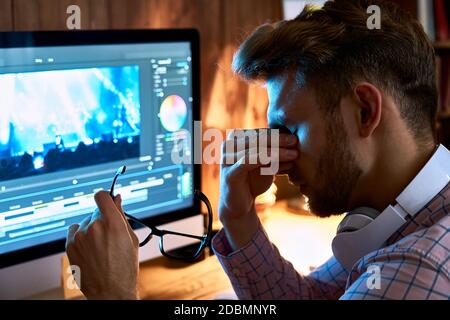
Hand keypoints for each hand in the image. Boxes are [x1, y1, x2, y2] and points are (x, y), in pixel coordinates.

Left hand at [65, 191, 139, 299]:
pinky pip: (75, 231)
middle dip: (103, 218)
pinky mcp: (70, 246)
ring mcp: (80, 236)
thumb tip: (117, 199)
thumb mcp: (130, 238)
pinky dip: (81, 235)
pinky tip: (90, 248)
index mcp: (112, 223)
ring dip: (92, 228)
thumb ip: (122, 215)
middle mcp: (94, 226)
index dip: (106, 196)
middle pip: (96, 211)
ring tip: (100, 247)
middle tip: (110, 235)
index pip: (102, 196)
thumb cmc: (125, 267)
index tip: (108, 201)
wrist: (110, 290)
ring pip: (86, 222)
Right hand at [219, 129, 297, 249]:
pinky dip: (265, 159)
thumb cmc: (253, 182)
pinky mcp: (230, 173)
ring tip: (294, 153)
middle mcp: (228, 146)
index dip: (277, 133)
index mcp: (235, 139)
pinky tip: (279, 161)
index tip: (294, 137)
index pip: (259, 132)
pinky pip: (248, 161)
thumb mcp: (266, 164)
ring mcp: (227, 159)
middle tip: (295, 141)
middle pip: (256, 137)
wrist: (240, 206)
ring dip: (276, 150)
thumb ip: (275, 151)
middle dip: (278, 139)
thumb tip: (295, 139)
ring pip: (254, 148)